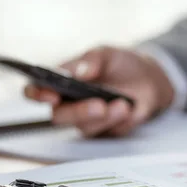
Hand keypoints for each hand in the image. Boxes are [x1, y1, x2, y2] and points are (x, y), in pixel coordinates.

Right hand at [24, 46, 174, 136]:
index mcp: (61, 81)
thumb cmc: (121, 63)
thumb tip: (80, 72)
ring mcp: (86, 119)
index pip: (37, 90)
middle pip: (60, 115)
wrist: (149, 78)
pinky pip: (108, 132)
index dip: (37, 94)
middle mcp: (69, 103)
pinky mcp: (105, 130)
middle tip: (98, 104)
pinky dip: (121, 121)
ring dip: (106, 116)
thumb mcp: (107, 54)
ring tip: (123, 104)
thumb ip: (92, 60)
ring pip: (86, 127)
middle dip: (79, 111)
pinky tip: (131, 109)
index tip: (50, 95)